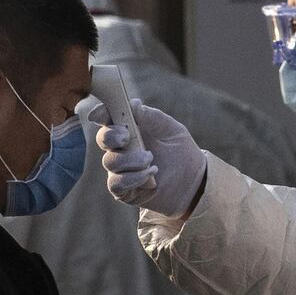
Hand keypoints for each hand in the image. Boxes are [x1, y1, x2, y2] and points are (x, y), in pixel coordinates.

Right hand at [90, 99, 206, 216]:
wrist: (194, 181)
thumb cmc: (181, 151)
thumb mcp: (171, 129)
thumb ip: (152, 116)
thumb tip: (133, 104)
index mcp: (130, 129)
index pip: (108, 118)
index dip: (101, 114)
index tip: (101, 115)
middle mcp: (121, 148)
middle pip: (103, 139)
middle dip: (111, 136)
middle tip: (127, 137)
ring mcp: (121, 169)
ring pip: (110, 161)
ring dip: (130, 159)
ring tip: (151, 159)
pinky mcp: (124, 190)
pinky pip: (116, 183)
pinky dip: (133, 178)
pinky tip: (150, 176)